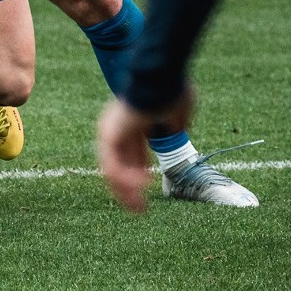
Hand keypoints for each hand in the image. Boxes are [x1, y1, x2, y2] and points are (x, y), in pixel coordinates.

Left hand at [98, 91, 192, 212]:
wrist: (161, 81)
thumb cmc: (171, 92)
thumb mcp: (177, 110)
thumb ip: (176, 121)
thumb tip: (180, 130)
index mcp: (129, 119)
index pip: (129, 150)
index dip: (137, 169)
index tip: (149, 183)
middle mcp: (115, 126)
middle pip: (118, 163)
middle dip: (129, 187)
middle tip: (140, 208)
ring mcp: (110, 131)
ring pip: (112, 170)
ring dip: (125, 191)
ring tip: (139, 208)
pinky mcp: (110, 137)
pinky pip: (114, 167)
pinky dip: (126, 180)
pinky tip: (143, 186)